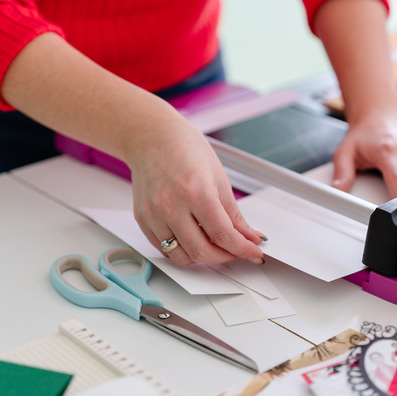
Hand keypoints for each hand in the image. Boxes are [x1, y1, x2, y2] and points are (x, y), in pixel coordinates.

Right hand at [127, 118, 264, 265]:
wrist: (152, 137)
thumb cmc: (185, 149)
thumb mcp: (219, 178)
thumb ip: (234, 214)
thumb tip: (249, 236)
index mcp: (195, 192)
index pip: (223, 235)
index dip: (242, 249)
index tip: (253, 253)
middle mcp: (171, 205)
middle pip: (201, 251)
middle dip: (224, 257)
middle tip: (235, 251)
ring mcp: (153, 214)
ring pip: (180, 256)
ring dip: (201, 257)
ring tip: (213, 245)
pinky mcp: (142, 219)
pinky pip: (163, 248)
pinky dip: (181, 250)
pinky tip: (193, 238)